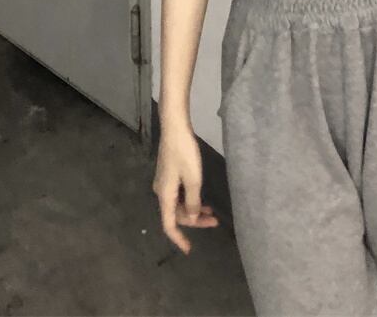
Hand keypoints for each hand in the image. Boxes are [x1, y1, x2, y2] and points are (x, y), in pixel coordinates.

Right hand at [152, 122, 219, 254]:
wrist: (175, 128)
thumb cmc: (184, 153)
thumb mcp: (193, 179)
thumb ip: (193, 201)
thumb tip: (193, 218)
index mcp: (165, 195)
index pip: (169, 224)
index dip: (179, 238)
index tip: (189, 249)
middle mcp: (161, 191)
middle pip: (177, 214)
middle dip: (195, 221)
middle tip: (215, 221)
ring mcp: (165, 182)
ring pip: (179, 203)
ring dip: (194, 209)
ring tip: (212, 212)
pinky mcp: (169, 174)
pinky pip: (179, 194)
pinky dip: (191, 199)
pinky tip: (202, 198)